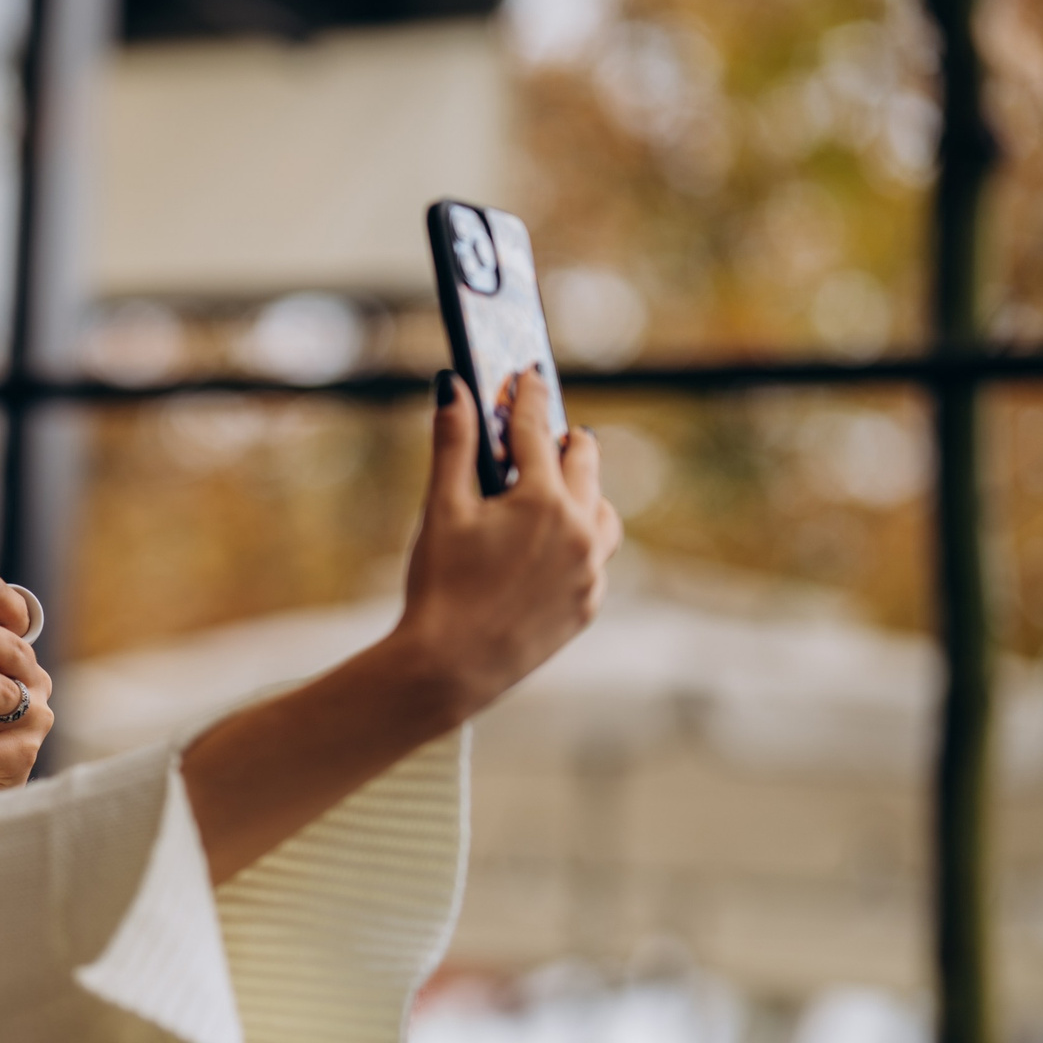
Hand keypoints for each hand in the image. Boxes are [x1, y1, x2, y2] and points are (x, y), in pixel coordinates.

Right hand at [392, 368, 619, 724]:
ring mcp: (591, 569)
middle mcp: (579, 529)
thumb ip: (453, 444)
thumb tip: (453, 387)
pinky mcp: (589, 602)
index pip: (538, 430)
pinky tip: (551, 547)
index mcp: (541, 500)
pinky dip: (579, 541)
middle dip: (564, 443)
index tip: (530, 376)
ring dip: (582, 493)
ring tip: (556, 493)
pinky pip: (596, 557)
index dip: (529, 398)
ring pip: (603, 510)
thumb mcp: (442, 510)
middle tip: (547, 435)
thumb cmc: (439, 586)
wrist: (449, 667)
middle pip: (585, 462)